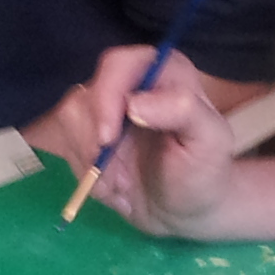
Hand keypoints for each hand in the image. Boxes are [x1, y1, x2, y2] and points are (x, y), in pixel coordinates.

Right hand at [38, 45, 243, 234]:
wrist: (184, 210)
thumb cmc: (202, 172)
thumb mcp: (210, 143)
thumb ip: (184, 111)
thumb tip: (135, 103)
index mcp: (163, 72)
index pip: (118, 65)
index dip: (106, 96)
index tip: (107, 138)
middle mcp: (129, 83)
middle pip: (86, 94)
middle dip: (92, 140)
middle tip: (112, 177)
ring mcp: (104, 108)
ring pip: (69, 119)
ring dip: (90, 161)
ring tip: (121, 185)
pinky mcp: (85, 132)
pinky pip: (64, 144)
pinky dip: (83, 171)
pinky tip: (111, 185)